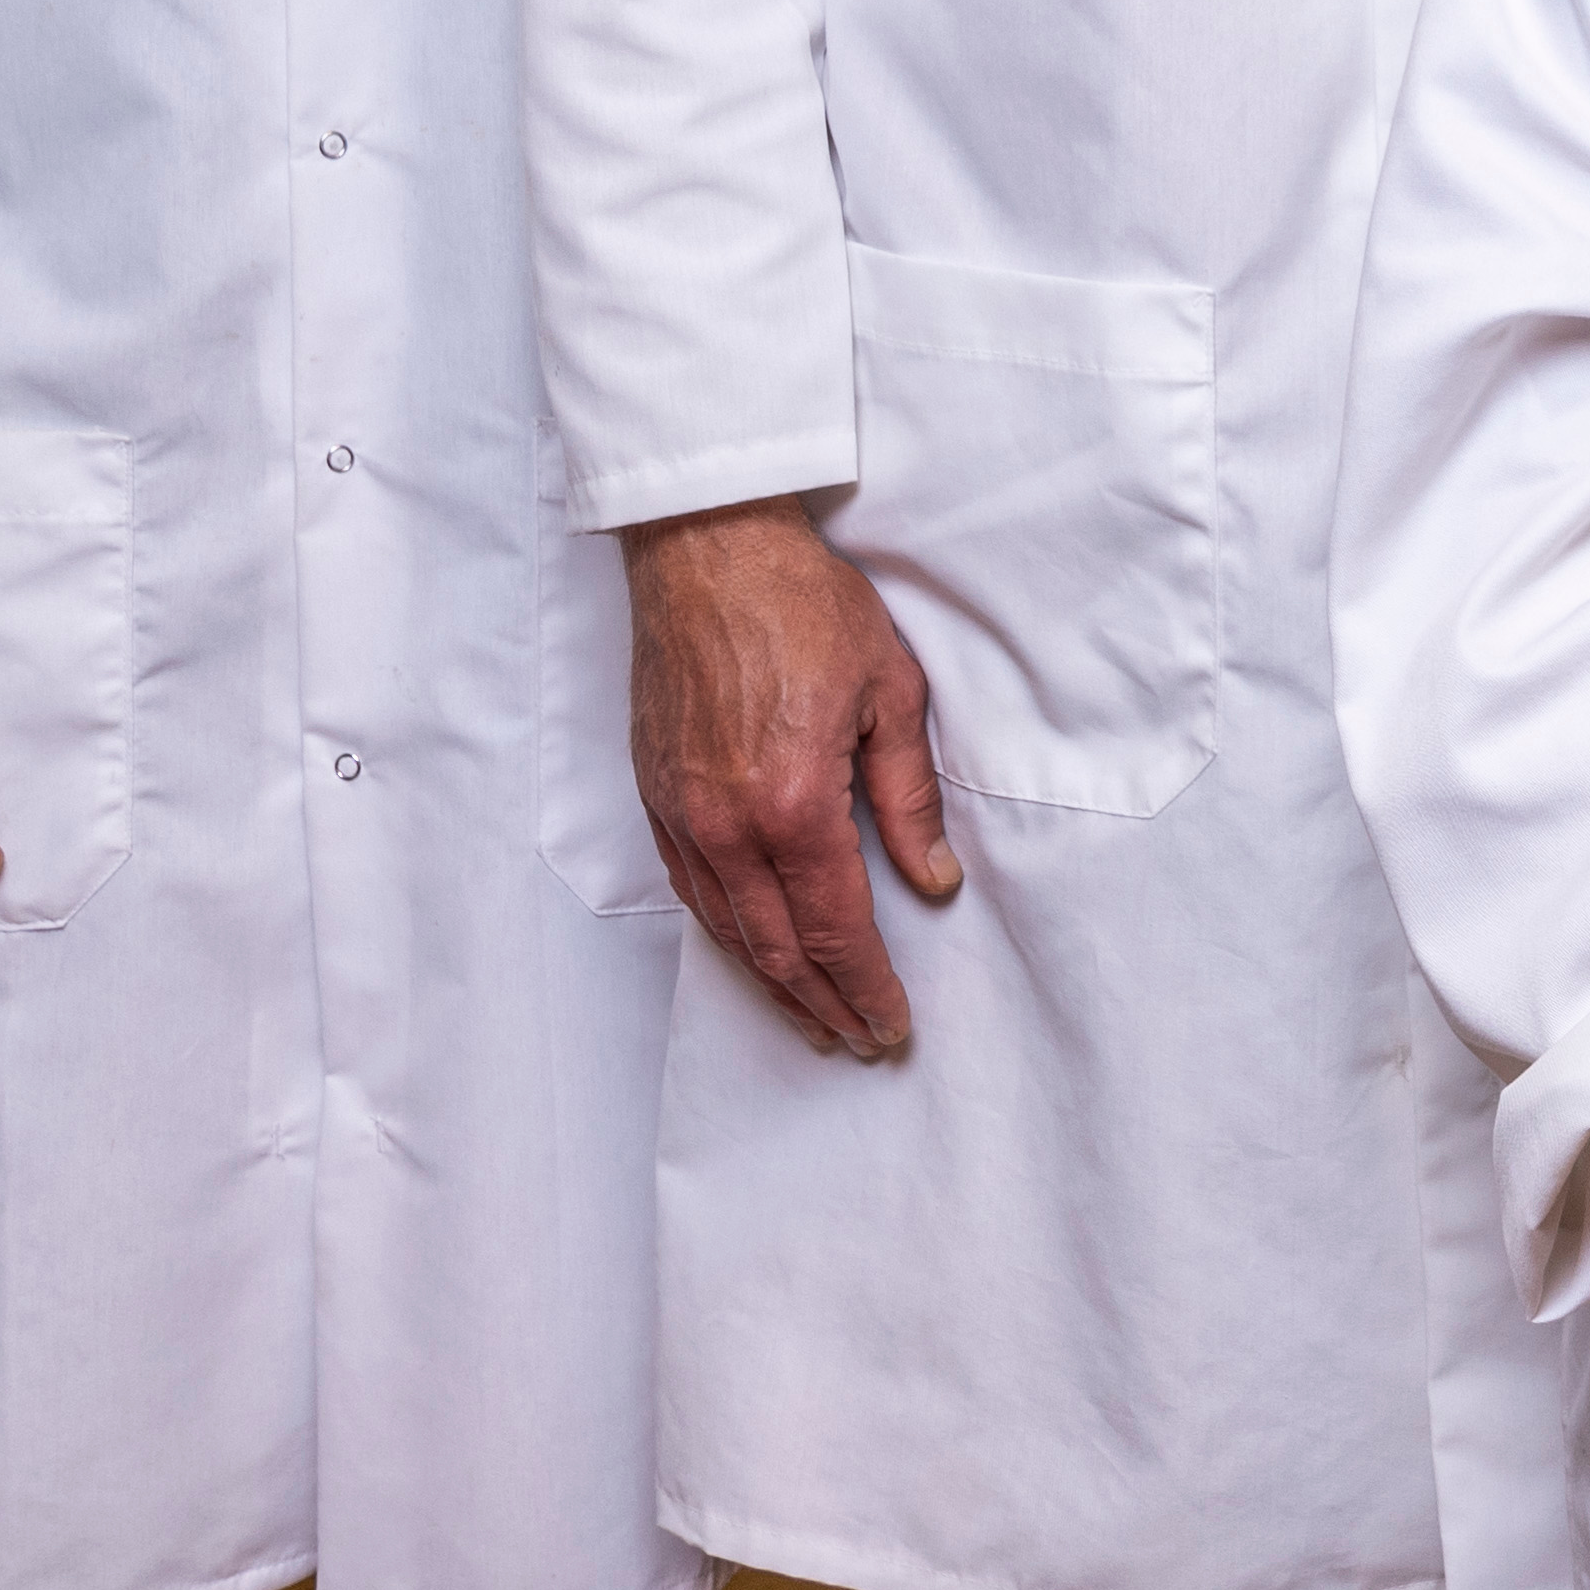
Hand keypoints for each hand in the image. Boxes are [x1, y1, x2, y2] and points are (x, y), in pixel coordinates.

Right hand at [626, 496, 960, 1061]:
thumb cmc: (801, 604)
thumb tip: (934, 880)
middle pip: (778, 949)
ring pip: (727, 931)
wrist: (706, 548)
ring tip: (812, 1020)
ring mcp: (682, 814)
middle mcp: (727, 824)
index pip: (835, 931)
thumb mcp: (890, 693)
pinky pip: (689, 890)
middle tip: (860, 1040)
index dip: (867, 986)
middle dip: (823, 1005)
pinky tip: (752, 951)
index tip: (892, 1024)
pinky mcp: (655, 795)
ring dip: (772, 985)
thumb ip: (909, 799)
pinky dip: (726, 935)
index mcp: (793, 804)